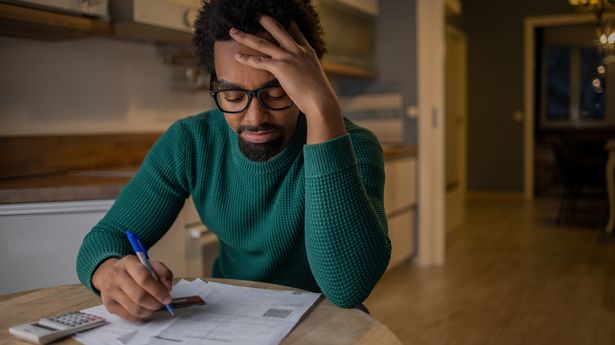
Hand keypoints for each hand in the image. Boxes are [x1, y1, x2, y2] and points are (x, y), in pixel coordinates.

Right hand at [92, 256, 172, 321]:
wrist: (109, 274)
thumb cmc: (134, 270)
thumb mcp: (149, 264)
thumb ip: (163, 272)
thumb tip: (167, 289)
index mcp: (128, 262)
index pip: (144, 278)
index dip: (158, 291)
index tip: (167, 297)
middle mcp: (116, 276)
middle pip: (139, 296)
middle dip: (155, 303)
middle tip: (162, 303)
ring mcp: (110, 291)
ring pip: (135, 309)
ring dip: (150, 311)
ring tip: (155, 306)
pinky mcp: (109, 305)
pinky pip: (129, 316)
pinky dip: (142, 316)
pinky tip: (145, 310)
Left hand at [229, 15, 345, 143]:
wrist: (321, 100)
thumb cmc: (319, 95)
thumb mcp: (315, 78)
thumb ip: (306, 72)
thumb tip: (302, 78)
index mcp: (308, 52)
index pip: (296, 32)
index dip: (288, 24)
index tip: (283, 17)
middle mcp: (298, 50)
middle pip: (278, 30)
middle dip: (266, 21)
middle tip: (257, 15)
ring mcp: (289, 57)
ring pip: (262, 43)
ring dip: (245, 36)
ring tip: (233, 31)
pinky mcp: (281, 67)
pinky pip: (259, 61)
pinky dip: (246, 59)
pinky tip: (236, 56)